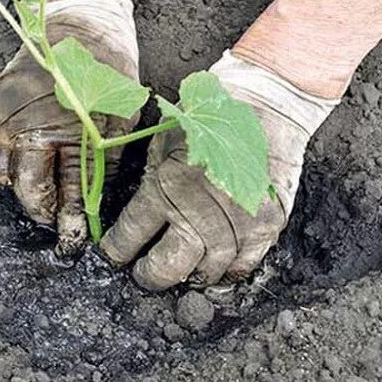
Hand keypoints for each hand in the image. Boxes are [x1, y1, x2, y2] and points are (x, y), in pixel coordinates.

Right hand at [0, 0, 138, 255]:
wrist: (80, 23)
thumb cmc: (107, 70)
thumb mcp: (117, 118)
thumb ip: (102, 163)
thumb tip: (92, 204)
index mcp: (62, 131)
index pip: (63, 192)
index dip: (69, 222)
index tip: (74, 242)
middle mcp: (26, 127)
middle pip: (26, 190)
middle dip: (41, 213)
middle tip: (55, 224)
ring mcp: (4, 115)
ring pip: (2, 174)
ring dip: (19, 191)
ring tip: (40, 196)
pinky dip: (2, 166)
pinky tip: (20, 169)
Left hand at [100, 52, 337, 289]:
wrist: (266, 104)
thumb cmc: (208, 118)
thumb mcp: (163, 142)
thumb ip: (150, 179)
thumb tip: (133, 218)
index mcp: (165, 185)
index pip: (130, 236)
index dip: (117, 252)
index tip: (114, 258)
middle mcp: (199, 209)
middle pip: (168, 267)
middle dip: (150, 276)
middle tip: (145, 275)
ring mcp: (236, 220)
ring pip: (206, 272)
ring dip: (190, 277)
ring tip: (182, 273)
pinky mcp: (267, 224)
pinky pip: (244, 266)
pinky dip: (228, 273)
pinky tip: (217, 269)